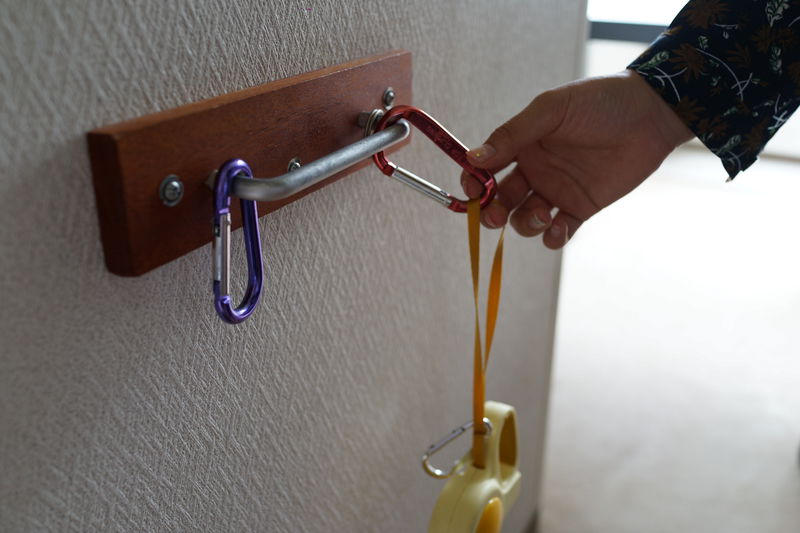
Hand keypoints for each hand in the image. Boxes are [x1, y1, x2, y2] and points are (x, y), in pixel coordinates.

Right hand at [461, 70, 692, 248]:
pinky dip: (553, 237)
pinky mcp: (581, 208)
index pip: (485, 169)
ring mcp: (557, 191)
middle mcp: (534, 170)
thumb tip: (474, 158)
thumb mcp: (552, 110)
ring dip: (524, 225)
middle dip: (492, 212)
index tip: (472, 192)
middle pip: (501, 201)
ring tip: (541, 216)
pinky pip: (558, 231)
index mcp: (522, 145)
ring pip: (525, 219)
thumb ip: (513, 134)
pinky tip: (559, 228)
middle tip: (495, 215)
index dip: (473, 183)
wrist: (650, 114)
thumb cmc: (600, 102)